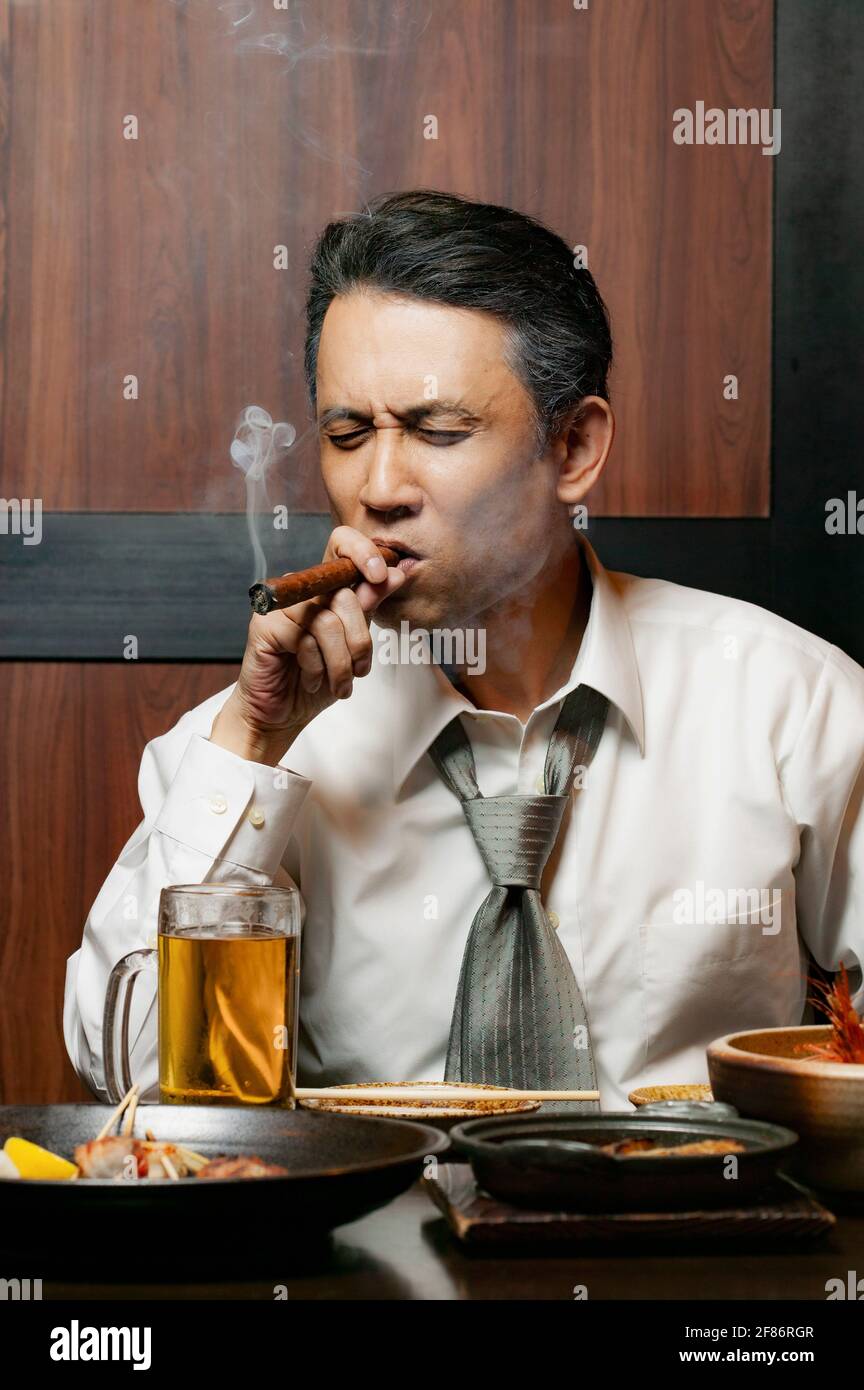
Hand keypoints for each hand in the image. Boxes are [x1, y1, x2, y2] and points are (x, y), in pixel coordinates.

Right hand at [210, 526, 406, 762]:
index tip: (383, 575)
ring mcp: (282, 605)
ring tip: (339, 684)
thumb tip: (396, 572)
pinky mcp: (265, 625)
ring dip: (340, 663)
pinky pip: (305, 639)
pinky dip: (316, 667)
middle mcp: (303, 591)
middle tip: (360, 670)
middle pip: (345, 595)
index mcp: (326, 588)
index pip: (342, 545)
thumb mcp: (354, 645)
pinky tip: (311, 678)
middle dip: (360, 641)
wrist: (283, 714)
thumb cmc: (317, 680)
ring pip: (329, 622)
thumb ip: (370, 607)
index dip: (364, 552)